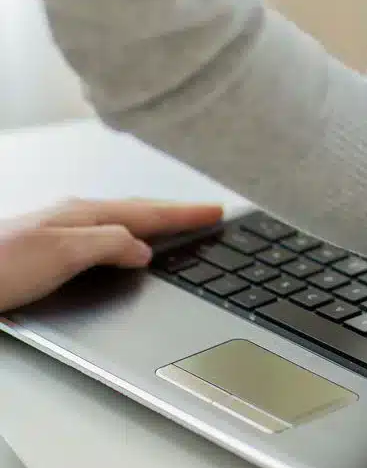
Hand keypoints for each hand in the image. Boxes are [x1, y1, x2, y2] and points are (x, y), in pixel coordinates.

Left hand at [0, 198, 222, 311]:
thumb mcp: (63, 255)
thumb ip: (109, 246)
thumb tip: (143, 250)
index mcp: (84, 216)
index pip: (148, 213)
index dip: (185, 215)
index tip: (215, 213)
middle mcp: (74, 218)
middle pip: (138, 211)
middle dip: (175, 212)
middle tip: (206, 214)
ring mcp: (60, 232)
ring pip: (121, 222)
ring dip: (153, 222)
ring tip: (177, 224)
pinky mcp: (49, 250)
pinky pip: (105, 236)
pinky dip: (129, 235)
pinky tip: (126, 246)